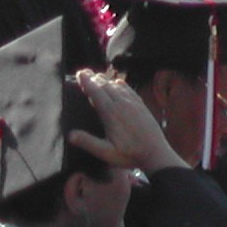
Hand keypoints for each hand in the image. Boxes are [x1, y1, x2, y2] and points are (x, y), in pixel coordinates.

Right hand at [69, 72, 186, 174]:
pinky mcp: (142, 106)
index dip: (87, 82)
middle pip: (105, 86)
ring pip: (117, 86)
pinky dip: (120, 84)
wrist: (156, 153)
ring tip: (97, 76)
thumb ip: (88, 142)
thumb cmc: (130, 155)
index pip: (96, 92)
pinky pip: (129, 90)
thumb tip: (70, 135)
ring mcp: (134, 103)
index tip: (79, 73)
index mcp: (111, 113)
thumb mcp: (106, 152)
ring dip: (106, 80)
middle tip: (84, 72)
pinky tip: (118, 83)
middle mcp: (123, 104)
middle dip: (94, 78)